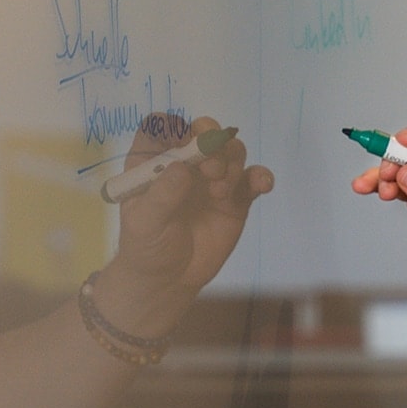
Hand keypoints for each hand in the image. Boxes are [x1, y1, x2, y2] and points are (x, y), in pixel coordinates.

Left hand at [106, 113, 275, 300]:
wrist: (170, 280)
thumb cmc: (146, 247)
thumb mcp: (144, 223)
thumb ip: (162, 196)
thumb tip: (183, 168)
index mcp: (154, 162)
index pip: (162, 127)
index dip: (174, 127)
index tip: (185, 143)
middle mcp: (185, 163)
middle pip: (203, 131)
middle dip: (212, 142)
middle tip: (211, 170)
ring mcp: (212, 179)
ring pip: (230, 151)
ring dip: (232, 163)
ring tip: (220, 193)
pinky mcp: (236, 198)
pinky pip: (253, 178)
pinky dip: (261, 176)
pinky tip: (262, 185)